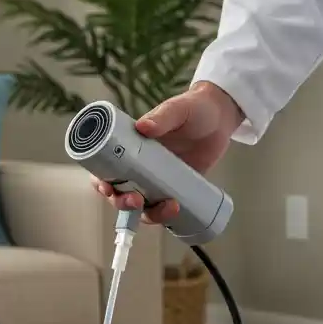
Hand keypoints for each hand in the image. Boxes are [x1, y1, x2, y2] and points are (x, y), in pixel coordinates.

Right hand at [93, 81, 243, 223]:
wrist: (221, 118)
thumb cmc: (194, 107)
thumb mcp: (178, 109)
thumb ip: (162, 117)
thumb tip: (143, 127)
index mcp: (130, 146)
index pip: (106, 169)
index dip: (101, 182)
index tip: (107, 188)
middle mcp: (139, 167)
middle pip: (120, 193)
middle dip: (123, 203)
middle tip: (136, 200)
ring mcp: (157, 180)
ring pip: (142, 207)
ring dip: (149, 214)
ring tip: (169, 206)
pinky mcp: (176, 189)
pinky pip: (165, 208)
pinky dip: (167, 215)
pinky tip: (177, 210)